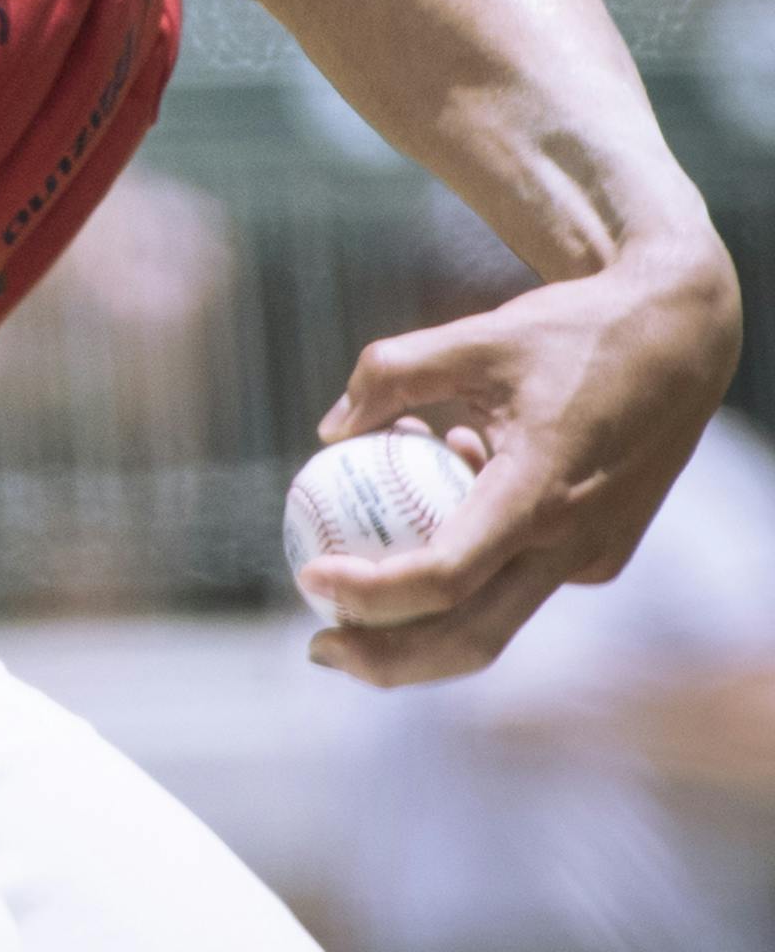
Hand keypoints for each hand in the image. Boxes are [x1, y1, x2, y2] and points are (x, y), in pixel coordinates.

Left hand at [299, 232, 739, 687]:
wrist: (681, 342)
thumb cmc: (571, 332)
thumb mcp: (472, 337)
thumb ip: (391, 374)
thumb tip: (329, 429)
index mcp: (540, 493)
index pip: (446, 575)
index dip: (371, 592)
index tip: (309, 575)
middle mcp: (573, 544)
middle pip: (472, 637)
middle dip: (389, 658)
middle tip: (318, 642)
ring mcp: (594, 558)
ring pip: (498, 618)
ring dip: (424, 618)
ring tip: (349, 586)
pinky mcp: (603, 555)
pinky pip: (523, 574)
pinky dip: (473, 558)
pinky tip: (444, 487)